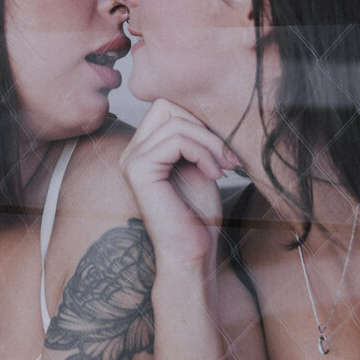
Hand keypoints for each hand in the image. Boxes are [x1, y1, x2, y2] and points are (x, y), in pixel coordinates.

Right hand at [119, 100, 234, 268]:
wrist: (193, 254)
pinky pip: (175, 140)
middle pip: (167, 105)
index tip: (225, 148)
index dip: (199, 118)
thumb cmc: (198, 216)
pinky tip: (214, 174)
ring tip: (225, 167)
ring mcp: (131, 160)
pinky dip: (203, 153)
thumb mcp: (201, 164)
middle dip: (204, 125)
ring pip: (176, 122)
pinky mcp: (138, 171)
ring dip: (210, 142)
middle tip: (227, 156)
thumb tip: (208, 105)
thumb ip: (196, 136)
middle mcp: (132, 152)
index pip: (168, 105)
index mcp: (144, 149)